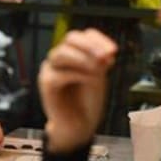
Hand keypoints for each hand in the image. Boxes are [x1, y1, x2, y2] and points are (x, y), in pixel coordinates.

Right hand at [38, 29, 116, 151]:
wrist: (78, 125)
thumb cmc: (87, 102)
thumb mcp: (99, 76)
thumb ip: (100, 63)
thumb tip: (105, 52)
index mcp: (73, 53)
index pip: (83, 35)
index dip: (99, 39)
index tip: (113, 51)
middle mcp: (60, 58)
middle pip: (70, 38)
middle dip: (90, 46)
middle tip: (105, 56)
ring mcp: (51, 69)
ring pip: (62, 52)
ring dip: (83, 58)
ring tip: (98, 69)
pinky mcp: (46, 83)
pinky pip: (61, 73)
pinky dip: (78, 75)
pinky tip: (90, 80)